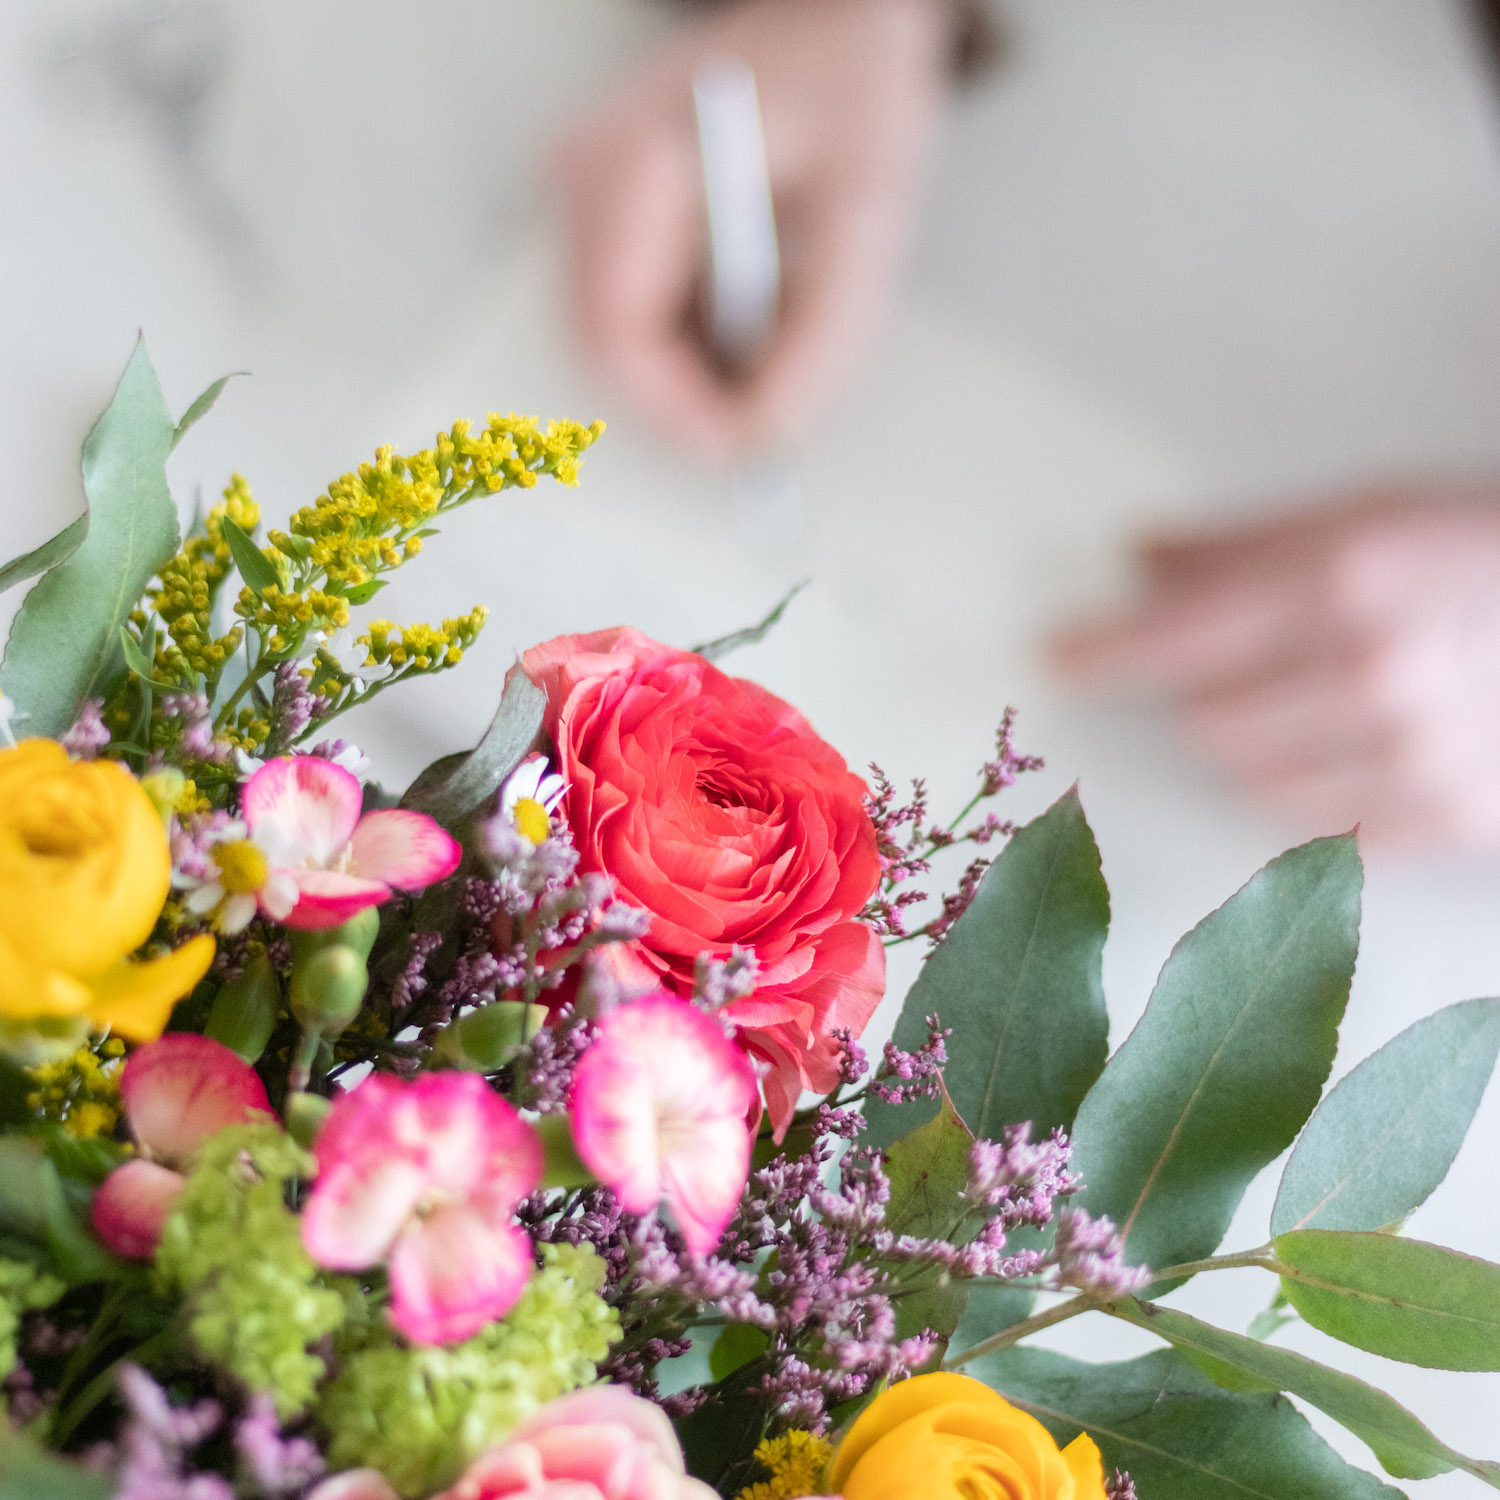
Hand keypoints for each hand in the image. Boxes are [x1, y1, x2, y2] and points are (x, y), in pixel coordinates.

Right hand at [552, 0, 953, 460]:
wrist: (834, 16)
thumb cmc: (849, 86)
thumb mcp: (865, 216)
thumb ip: (823, 337)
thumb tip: (769, 436)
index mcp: (635, 163)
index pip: (617, 336)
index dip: (676, 414)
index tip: (743, 450)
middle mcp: (585, 175)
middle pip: (605, 348)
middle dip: (682, 402)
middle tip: (763, 423)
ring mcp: (583, 191)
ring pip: (613, 340)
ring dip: (688, 374)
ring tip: (769, 353)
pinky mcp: (601, 210)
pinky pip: (628, 311)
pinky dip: (685, 342)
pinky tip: (745, 318)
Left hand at [1051, 486, 1499, 849]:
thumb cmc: (1491, 553)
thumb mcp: (1374, 515)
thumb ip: (1247, 544)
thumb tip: (1140, 559)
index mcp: (1349, 579)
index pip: (1181, 630)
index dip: (1107, 649)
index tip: (1057, 656)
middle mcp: (1371, 672)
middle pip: (1205, 718)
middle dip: (1189, 696)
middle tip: (1208, 671)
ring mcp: (1414, 756)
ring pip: (1251, 780)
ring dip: (1238, 745)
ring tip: (1291, 701)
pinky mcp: (1448, 819)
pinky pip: (1319, 824)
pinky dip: (1300, 789)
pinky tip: (1338, 746)